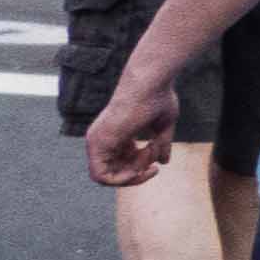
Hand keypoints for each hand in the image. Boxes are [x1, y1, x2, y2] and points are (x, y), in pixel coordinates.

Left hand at [87, 57, 179, 184]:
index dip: (136, 171)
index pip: (118, 166)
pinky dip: (123, 178)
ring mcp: (96, 141)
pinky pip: (102, 176)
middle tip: (153, 163)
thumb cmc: (158, 97)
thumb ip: (160, 145)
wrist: (151, 82)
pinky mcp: (98, 142)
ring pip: (107, 178)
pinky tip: (142, 164)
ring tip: (151, 153)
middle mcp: (100, 140)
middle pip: (112, 174)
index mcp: (113, 135)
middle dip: (136, 174)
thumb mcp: (162, 126)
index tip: (155, 165)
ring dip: (134, 174)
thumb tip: (163, 162)